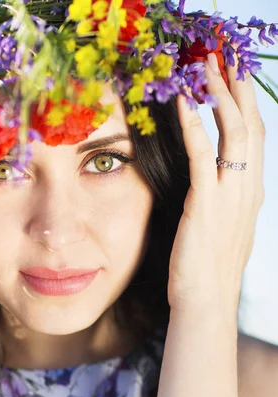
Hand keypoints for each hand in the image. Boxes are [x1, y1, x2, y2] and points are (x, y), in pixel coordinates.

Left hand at [169, 51, 264, 318]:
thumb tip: (210, 187)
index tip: (235, 76)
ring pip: (234, 131)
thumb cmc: (206, 272)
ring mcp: (231, 196)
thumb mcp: (222, 231)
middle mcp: (249, 189)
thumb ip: (221, 203)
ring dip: (220, 93)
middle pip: (251, 124)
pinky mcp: (206, 204)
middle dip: (240, 86)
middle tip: (227, 54)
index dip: (246, 103)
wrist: (204, 304)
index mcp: (252, 194)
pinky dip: (193, 124)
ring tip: (206, 63)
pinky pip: (203, 154)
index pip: (254, 137)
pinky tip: (182, 101)